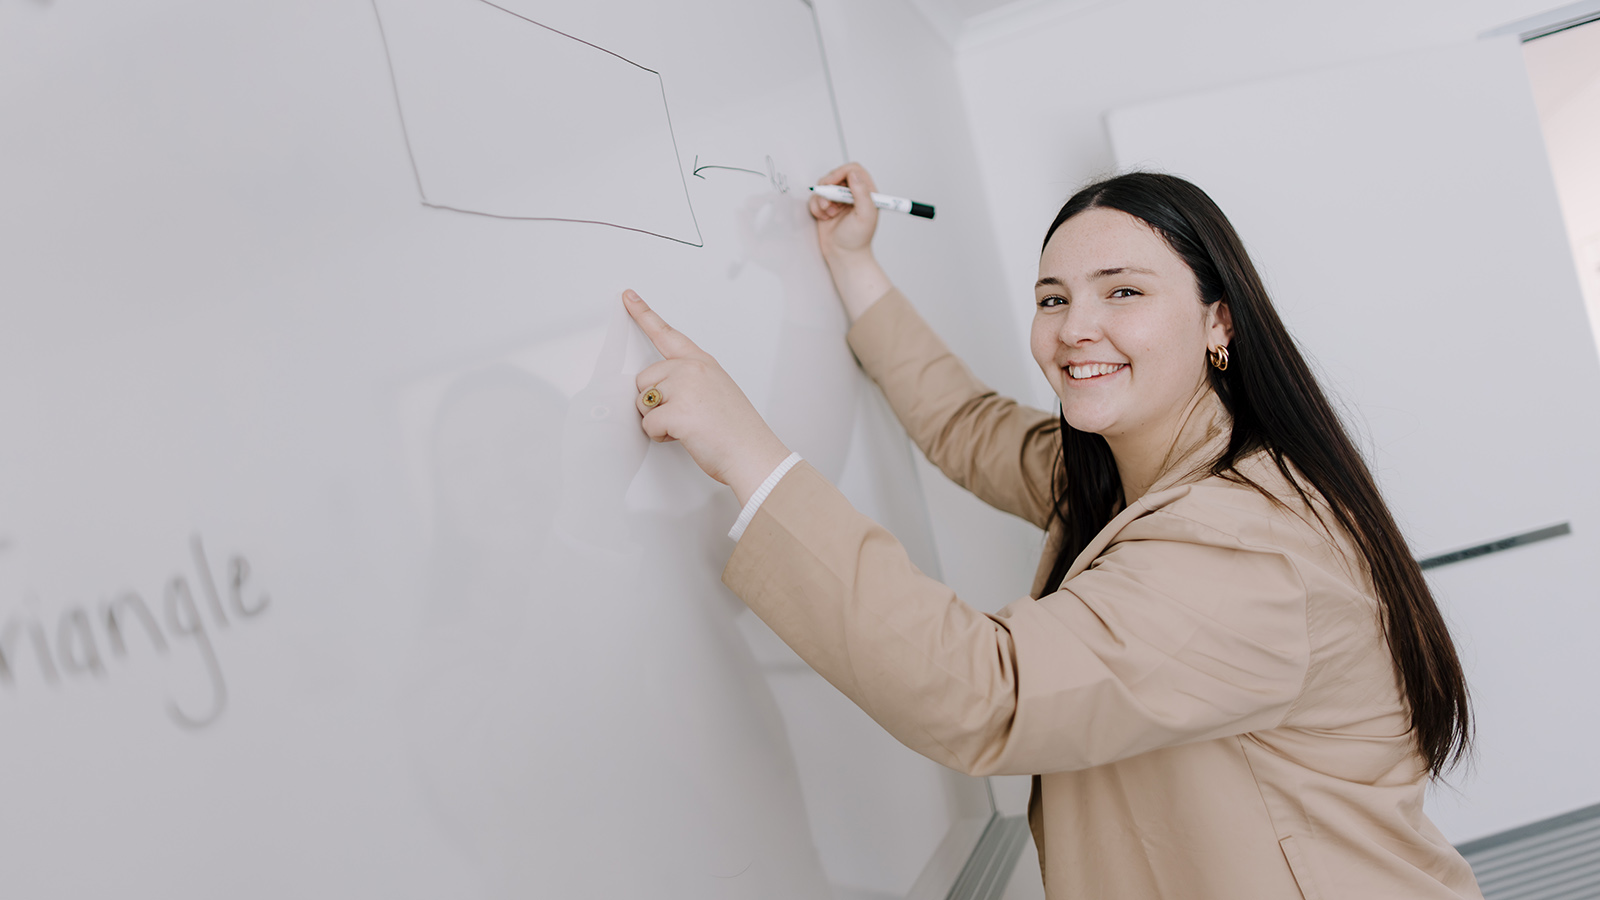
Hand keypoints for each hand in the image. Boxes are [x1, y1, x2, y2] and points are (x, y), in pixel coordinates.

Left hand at [623, 290, 792, 505]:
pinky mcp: (677, 412)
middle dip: (654, 402)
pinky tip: (686, 437)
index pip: (667, 333)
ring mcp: (684, 388)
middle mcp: (692, 369)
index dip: (642, 314)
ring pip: (643, 403)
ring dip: (658, 421)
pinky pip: (649, 425)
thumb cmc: (738, 431)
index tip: (627, 296)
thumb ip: (688, 381)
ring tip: (688, 427)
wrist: (753, 454)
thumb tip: (659, 391)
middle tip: (683, 416)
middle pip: (644, 379)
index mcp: (702, 362)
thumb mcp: (717, 390)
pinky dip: (661, 437)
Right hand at [809, 162, 893, 321]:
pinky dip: (816, 207)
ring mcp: (838, 199)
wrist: (843, 255)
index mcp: (866, 192)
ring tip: (829, 214)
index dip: (841, 172)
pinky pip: (815, 198)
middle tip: (828, 202)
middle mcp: (852, 193)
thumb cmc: (857, 239)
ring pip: (823, 185)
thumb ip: (862, 193)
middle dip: (828, 188)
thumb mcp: (865, 215)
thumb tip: (853, 174)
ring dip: (822, 199)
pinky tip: (824, 218)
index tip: (833, 183)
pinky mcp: (826, 206)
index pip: (853, 170)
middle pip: (836, 174)